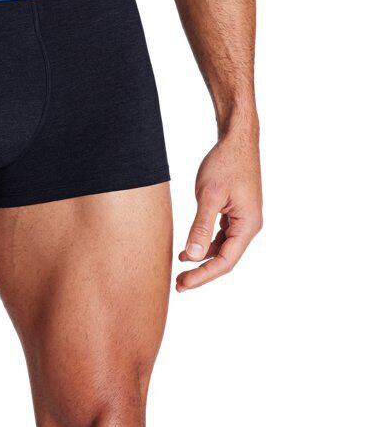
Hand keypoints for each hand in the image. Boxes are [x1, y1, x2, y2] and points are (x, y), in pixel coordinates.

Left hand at [177, 133, 262, 291]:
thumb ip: (200, 226)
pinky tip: (189, 250)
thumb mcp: (208, 196)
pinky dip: (205, 245)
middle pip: (225, 259)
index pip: (225, 261)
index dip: (203, 276)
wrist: (236, 141)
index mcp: (248, 225)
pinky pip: (220, 237)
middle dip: (202, 273)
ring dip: (202, 260)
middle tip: (178, 284)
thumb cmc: (224, 164)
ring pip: (222, 249)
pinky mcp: (234, 213)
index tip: (182, 284)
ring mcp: (243, 220)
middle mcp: (249, 226)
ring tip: (180, 270)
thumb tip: (192, 256)